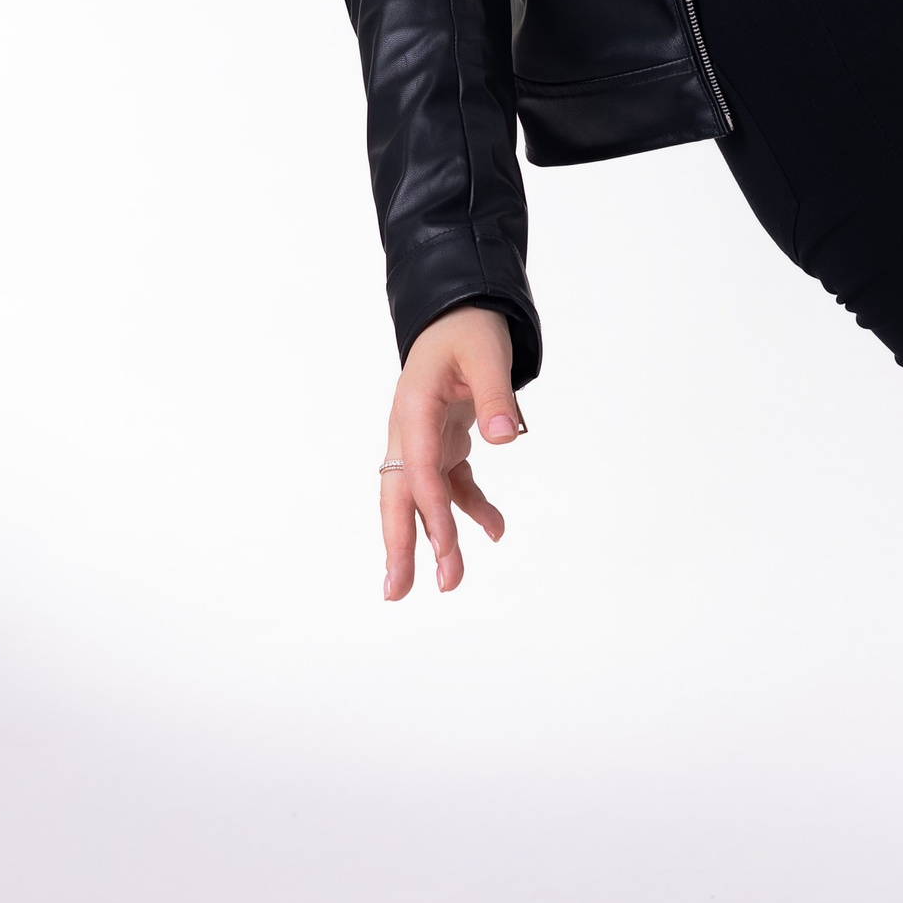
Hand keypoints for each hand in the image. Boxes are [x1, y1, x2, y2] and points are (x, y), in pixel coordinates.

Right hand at [379, 303, 521, 598]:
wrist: (460, 309)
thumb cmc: (469, 327)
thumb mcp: (487, 352)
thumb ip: (496, 394)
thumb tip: (505, 437)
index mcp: (414, 408)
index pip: (418, 469)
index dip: (430, 511)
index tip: (442, 549)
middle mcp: (411, 430)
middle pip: (399, 494)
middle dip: (400, 543)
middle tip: (398, 592)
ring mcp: (426, 439)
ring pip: (423, 497)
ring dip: (434, 538)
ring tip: (448, 583)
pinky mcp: (445, 441)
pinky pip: (454, 483)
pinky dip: (472, 508)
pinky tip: (496, 531)